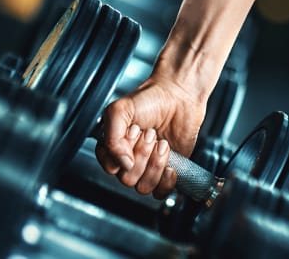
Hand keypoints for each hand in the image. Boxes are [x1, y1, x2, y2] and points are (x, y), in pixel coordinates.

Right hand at [95, 74, 206, 198]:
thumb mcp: (120, 110)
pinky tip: (170, 163)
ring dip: (155, 164)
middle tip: (150, 134)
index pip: (109, 167)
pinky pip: (161, 192)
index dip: (122, 153)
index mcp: (113, 146)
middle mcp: (128, 159)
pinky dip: (166, 181)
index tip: (133, 132)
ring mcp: (147, 166)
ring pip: (144, 186)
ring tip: (162, 143)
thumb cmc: (150, 99)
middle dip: (142, 155)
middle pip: (127, 178)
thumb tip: (122, 164)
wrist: (179, 95)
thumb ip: (112, 138)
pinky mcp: (166, 171)